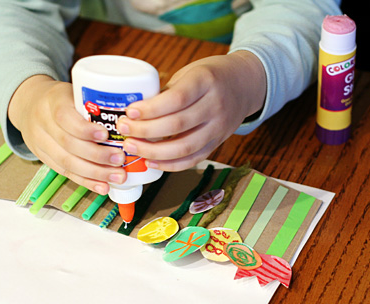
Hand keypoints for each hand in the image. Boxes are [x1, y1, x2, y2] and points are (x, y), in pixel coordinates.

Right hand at [8, 75, 125, 194]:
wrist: (29, 104)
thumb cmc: (61, 98)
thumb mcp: (74, 90)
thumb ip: (95, 102)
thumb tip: (132, 115)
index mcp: (52, 101)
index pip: (64, 117)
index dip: (85, 129)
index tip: (105, 136)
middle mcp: (43, 123)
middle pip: (68, 144)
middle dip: (97, 155)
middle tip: (120, 159)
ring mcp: (41, 143)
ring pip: (67, 162)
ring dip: (95, 173)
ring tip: (117, 176)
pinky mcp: (44, 159)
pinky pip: (65, 173)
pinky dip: (86, 182)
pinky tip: (103, 187)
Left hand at [117, 51, 265, 171]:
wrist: (245, 84)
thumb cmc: (210, 75)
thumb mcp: (190, 72)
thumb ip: (166, 91)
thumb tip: (133, 111)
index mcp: (205, 81)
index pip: (176, 99)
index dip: (150, 109)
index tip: (129, 111)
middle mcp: (215, 105)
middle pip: (178, 125)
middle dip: (145, 131)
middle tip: (124, 130)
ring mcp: (219, 127)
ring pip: (185, 147)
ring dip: (154, 152)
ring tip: (132, 147)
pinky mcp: (218, 143)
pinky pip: (194, 159)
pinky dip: (171, 164)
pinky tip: (151, 162)